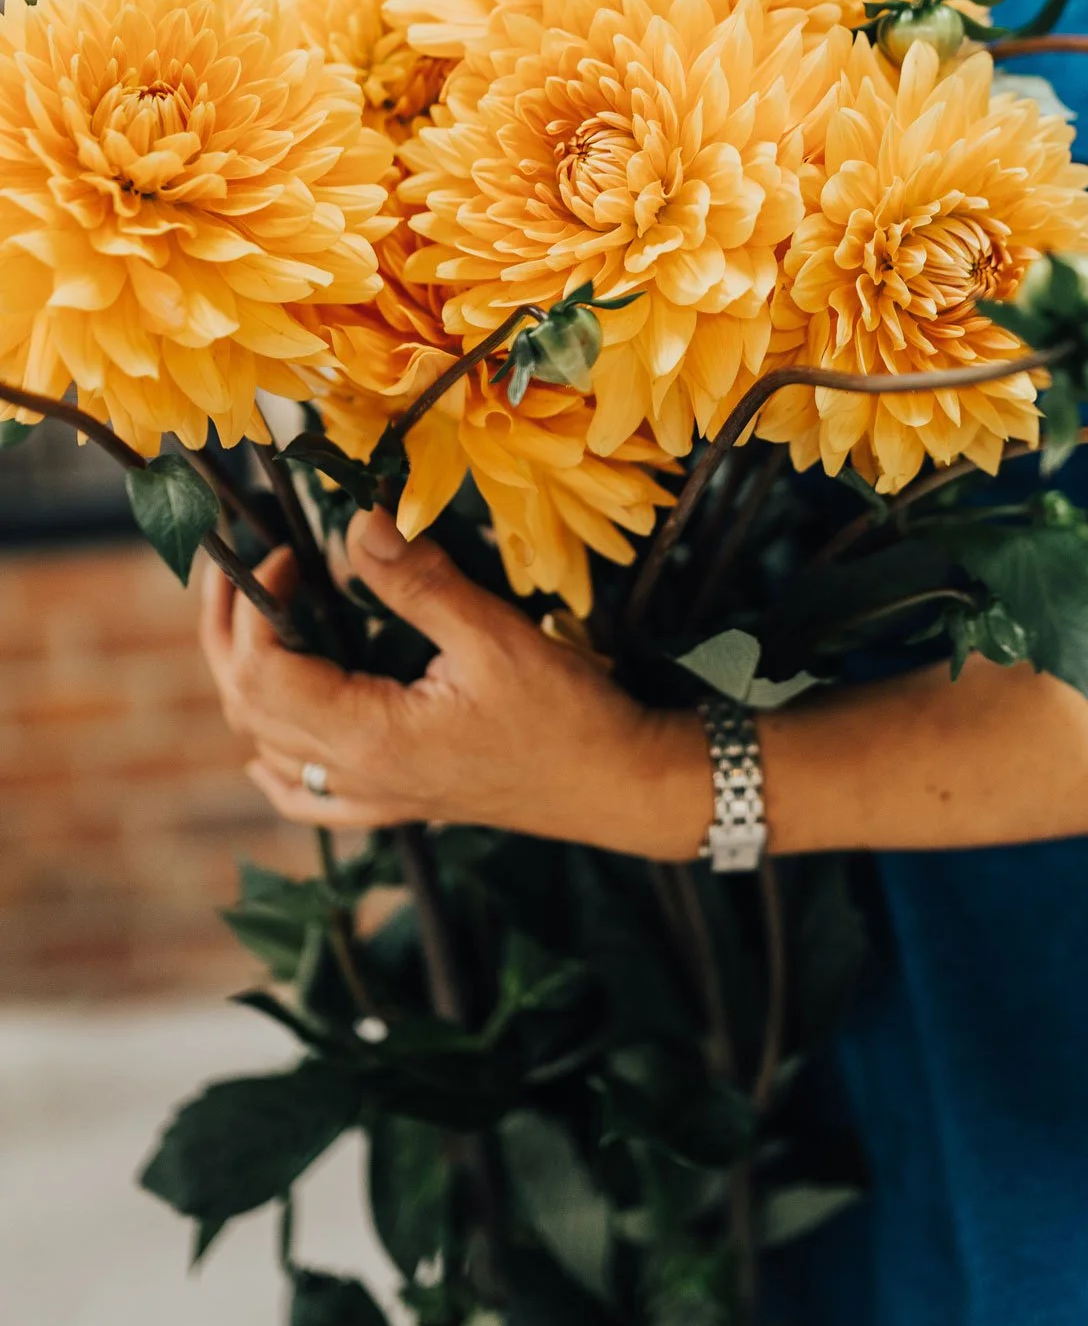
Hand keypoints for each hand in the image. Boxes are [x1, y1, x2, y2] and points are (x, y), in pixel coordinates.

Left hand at [199, 508, 707, 857]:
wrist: (621, 786)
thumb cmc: (568, 716)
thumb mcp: (495, 635)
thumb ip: (419, 582)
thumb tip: (356, 524)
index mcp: (371, 738)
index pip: (263, 673)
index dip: (256, 603)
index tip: (288, 549)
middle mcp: (358, 777)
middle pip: (247, 708)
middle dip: (229, 632)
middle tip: (237, 568)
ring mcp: (375, 796)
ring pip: (269, 746)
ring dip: (245, 681)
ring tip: (253, 620)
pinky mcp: (398, 801)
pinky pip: (308, 794)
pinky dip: (276, 760)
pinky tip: (272, 744)